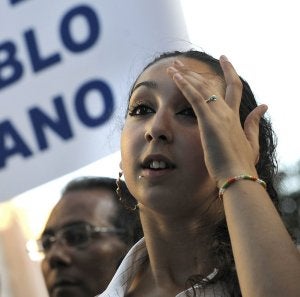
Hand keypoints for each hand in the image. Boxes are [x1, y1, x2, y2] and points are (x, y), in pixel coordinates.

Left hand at [167, 56, 266, 185]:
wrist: (237, 176)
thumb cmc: (241, 163)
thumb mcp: (251, 141)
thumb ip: (254, 123)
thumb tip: (263, 106)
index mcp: (235, 116)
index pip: (233, 86)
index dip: (229, 70)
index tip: (223, 58)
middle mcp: (227, 111)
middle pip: (210, 84)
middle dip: (194, 72)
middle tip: (181, 63)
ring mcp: (218, 115)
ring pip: (200, 87)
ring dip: (185, 75)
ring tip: (173, 66)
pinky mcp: (209, 122)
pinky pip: (194, 98)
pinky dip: (184, 85)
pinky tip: (175, 76)